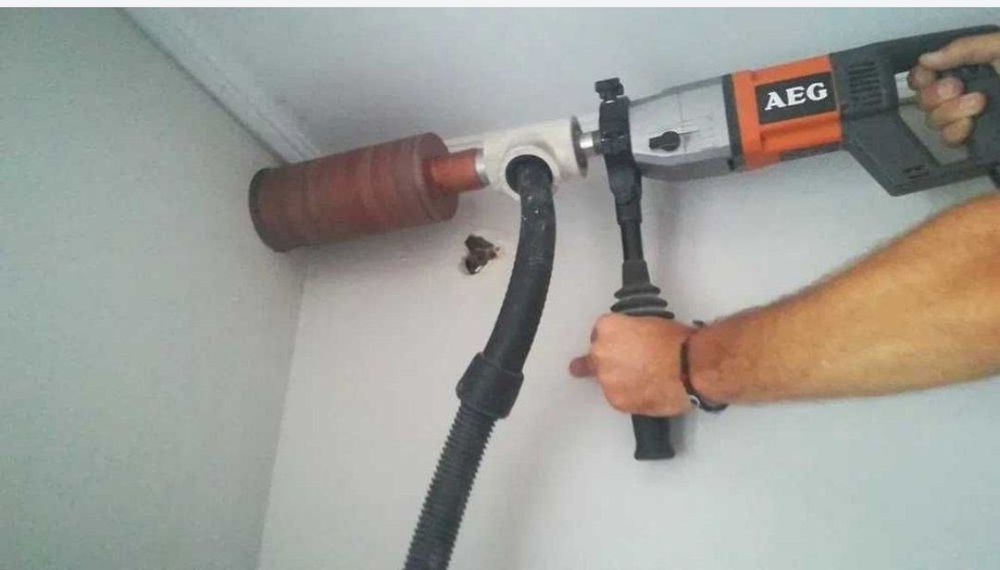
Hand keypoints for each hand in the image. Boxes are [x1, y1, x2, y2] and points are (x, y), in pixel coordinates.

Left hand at [569, 313, 694, 415]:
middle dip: (610, 361)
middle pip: (596, 357)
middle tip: (631, 365)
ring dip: (620, 380)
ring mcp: (606, 379)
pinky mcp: (616, 401)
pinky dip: (629, 396)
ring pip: (607, 380)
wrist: (689, 368)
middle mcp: (599, 353)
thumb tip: (631, 343)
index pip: (599, 333)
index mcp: (607, 327)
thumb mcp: (649, 323)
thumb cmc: (676, 341)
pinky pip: (618, 398)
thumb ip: (630, 333)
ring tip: (645, 381)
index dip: (613, 341)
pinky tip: (647, 392)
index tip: (623, 346)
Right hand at [908, 31, 999, 145]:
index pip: (925, 76)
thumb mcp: (999, 48)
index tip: (930, 75)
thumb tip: (926, 59)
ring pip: (933, 121)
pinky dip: (956, 132)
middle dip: (936, 95)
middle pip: (923, 100)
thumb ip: (964, 49)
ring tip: (978, 104)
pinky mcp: (973, 139)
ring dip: (950, 112)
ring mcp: (965, 117)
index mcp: (966, 68)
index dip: (920, 77)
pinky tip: (971, 124)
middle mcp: (961, 93)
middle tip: (959, 88)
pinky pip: (947, 140)